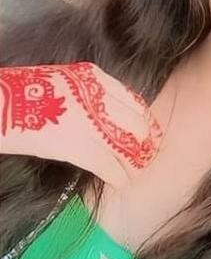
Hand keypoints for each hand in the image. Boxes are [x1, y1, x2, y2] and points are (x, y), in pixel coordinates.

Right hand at [0, 61, 162, 186]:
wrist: (0, 104)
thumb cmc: (27, 95)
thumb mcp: (65, 81)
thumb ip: (89, 93)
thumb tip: (108, 115)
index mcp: (95, 77)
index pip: (134, 100)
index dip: (144, 120)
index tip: (147, 132)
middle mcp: (98, 97)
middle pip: (137, 123)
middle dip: (145, 142)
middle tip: (146, 155)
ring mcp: (91, 122)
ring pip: (128, 146)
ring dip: (135, 163)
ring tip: (137, 172)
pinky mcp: (80, 147)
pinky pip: (110, 165)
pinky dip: (119, 176)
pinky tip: (121, 182)